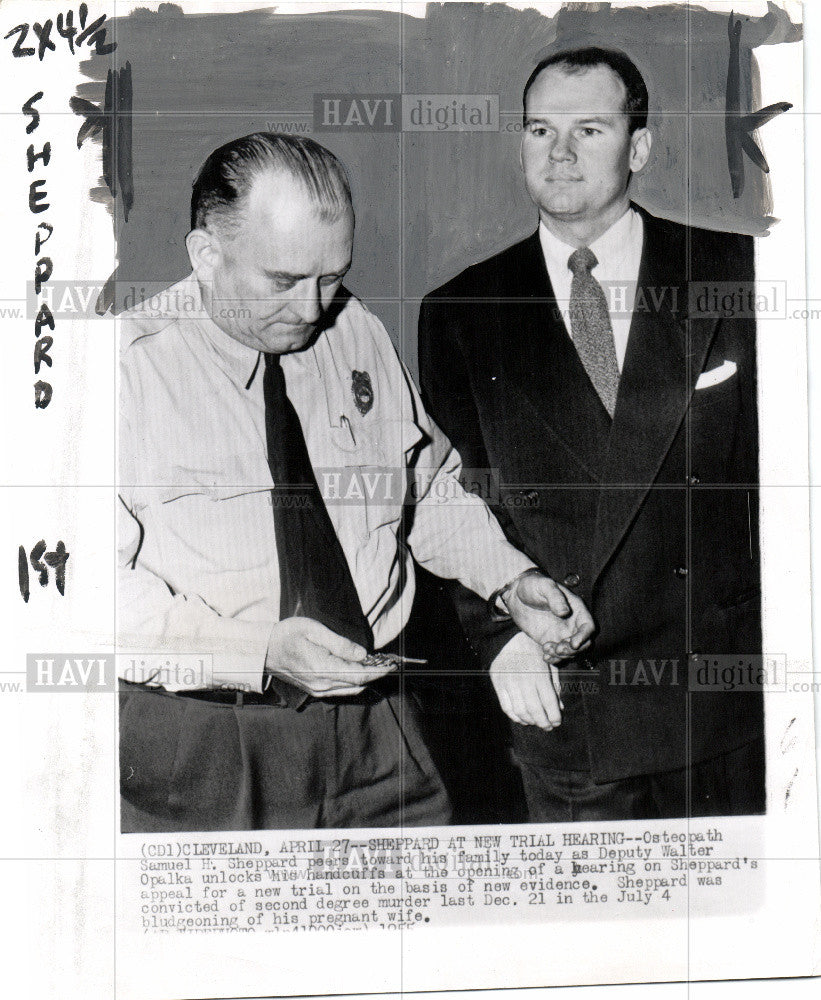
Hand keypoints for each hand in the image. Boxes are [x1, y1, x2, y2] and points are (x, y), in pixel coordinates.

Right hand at [264, 617, 392, 696]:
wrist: (263, 650)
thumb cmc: (287, 635)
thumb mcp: (314, 630)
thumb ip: (340, 644)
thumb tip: (362, 655)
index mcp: (322, 669)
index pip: (359, 675)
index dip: (378, 671)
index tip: (392, 665)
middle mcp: (322, 685)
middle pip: (357, 684)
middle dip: (375, 674)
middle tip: (389, 662)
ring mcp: (317, 691)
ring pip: (350, 689)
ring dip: (365, 679)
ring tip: (377, 665)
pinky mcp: (314, 690)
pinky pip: (340, 690)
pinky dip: (353, 682)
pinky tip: (358, 670)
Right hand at [489, 631, 562, 729]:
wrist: (510, 637)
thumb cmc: (536, 652)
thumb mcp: (550, 664)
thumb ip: (555, 686)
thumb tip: (559, 708)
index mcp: (539, 673)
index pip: (549, 702)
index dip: (554, 716)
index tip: (557, 722)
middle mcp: (523, 678)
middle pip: (534, 710)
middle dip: (543, 722)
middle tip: (548, 727)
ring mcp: (508, 681)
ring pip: (520, 711)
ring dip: (530, 721)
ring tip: (536, 722)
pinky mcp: (497, 683)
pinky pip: (506, 707)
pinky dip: (515, 717)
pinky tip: (523, 718)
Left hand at [504, 571, 594, 662]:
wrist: (516, 594)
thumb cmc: (533, 585)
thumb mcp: (544, 586)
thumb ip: (555, 597)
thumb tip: (564, 611)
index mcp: (576, 608)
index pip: (587, 626)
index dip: (584, 636)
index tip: (573, 644)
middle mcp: (572, 622)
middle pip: (583, 642)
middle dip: (573, 650)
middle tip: (557, 648)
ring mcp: (562, 632)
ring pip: (571, 651)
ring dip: (562, 655)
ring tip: (547, 649)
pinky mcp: (551, 640)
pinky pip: (558, 654)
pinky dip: (554, 659)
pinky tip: (545, 656)